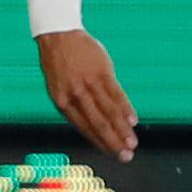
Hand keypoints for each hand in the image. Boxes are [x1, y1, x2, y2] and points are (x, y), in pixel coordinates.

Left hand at [38, 29, 138, 160]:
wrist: (59, 35)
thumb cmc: (59, 64)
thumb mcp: (58, 86)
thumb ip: (74, 105)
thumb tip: (90, 126)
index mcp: (61, 101)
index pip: (83, 127)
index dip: (98, 142)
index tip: (110, 154)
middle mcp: (75, 94)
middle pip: (98, 123)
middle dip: (113, 142)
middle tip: (126, 157)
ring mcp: (89, 83)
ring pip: (109, 111)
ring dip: (122, 129)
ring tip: (132, 144)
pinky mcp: (102, 72)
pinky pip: (116, 94)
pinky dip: (125, 108)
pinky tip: (133, 121)